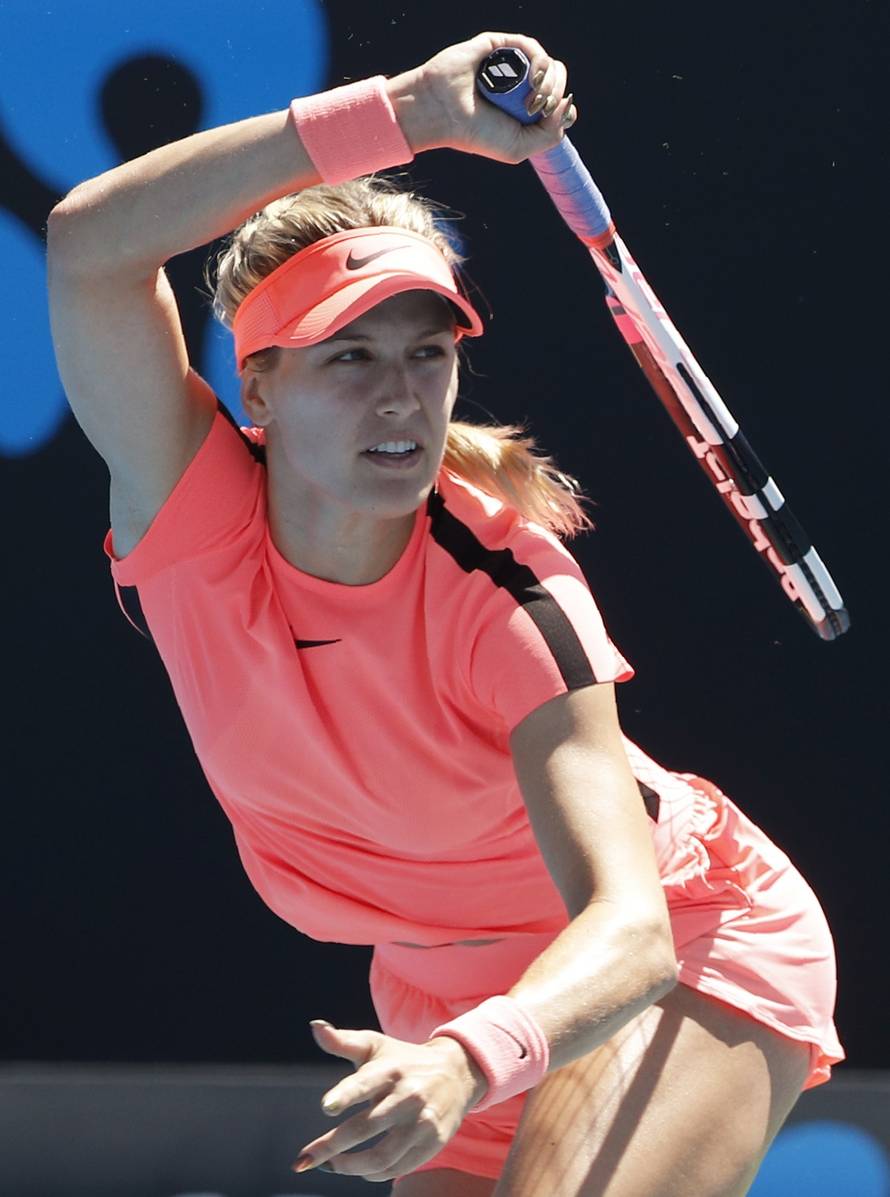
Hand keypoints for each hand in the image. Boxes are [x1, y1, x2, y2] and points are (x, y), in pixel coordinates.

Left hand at [292, 1019, 487, 1182]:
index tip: (325, 1106)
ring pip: (381, 1156)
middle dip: (330, 1147)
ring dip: (349, 1167)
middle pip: (365, 1127)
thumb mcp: (375, 1046)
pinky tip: (358, 1171)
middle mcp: (407, 1095)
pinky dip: (374, 1174)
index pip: (366, 1082)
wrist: (456, 1072)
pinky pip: (398, 1167)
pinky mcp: (432, 1142)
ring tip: (329, 1166)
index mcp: (390, 1069)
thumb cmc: (403, 1060)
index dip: (346, 1094)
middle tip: (303, 1160)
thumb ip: (342, 1041)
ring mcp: (422, 1121)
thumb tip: (314, 1026)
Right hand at [390, 31, 576, 163]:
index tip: (548, 119)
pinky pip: (530, 46)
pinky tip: (533, 78)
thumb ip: (551, 135)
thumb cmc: (474, 133)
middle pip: (558, 81)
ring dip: (549, 81)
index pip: (559, 103)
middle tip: (535, 108)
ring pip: (549, 64)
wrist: (442, 114)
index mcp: (523, 110)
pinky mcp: (499, 46)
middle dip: (554, 95)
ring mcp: (510, 66)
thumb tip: (567, 103)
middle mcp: (519, 87)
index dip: (563, 109)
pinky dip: (539, 61)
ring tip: (532, 96)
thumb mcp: (519, 148)